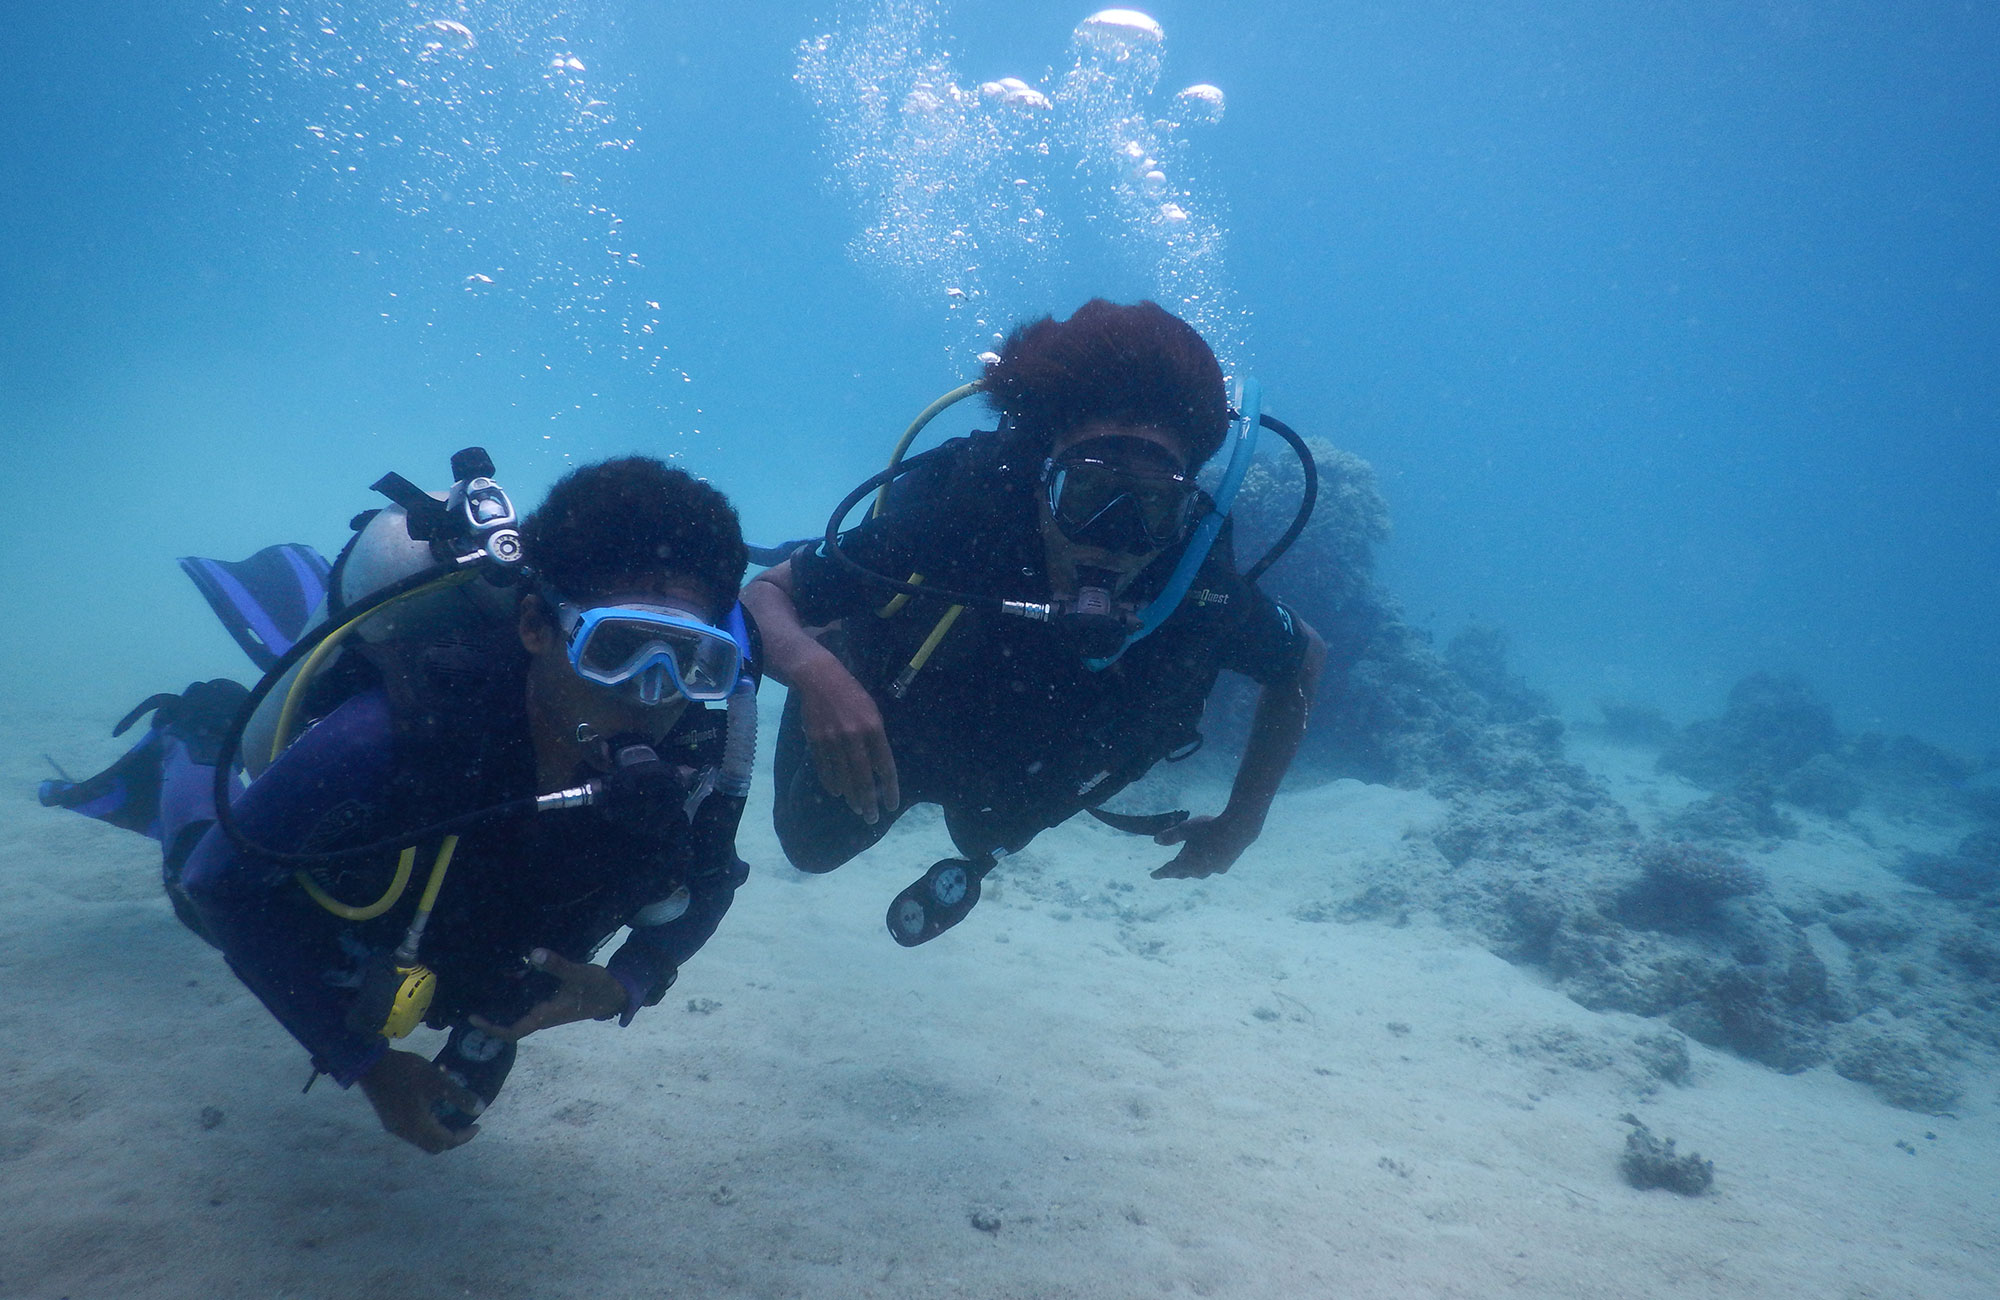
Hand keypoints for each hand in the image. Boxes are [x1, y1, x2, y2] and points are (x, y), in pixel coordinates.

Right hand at [357, 1048, 484, 1152]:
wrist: (371, 1064)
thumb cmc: (406, 1071)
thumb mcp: (437, 1080)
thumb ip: (459, 1096)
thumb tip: (479, 1109)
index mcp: (418, 1126)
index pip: (447, 1141)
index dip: (465, 1135)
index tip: (478, 1124)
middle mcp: (406, 1132)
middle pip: (434, 1145)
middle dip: (453, 1135)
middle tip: (464, 1121)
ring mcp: (395, 1127)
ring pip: (423, 1138)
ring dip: (440, 1127)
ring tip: (450, 1108)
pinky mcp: (390, 1119)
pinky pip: (414, 1129)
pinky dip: (428, 1121)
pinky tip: (432, 1100)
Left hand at [470, 949, 626, 1041]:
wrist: (616, 994)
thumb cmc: (598, 988)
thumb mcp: (579, 974)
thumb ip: (557, 965)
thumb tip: (533, 954)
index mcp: (545, 1016)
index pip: (513, 1031)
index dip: (491, 1028)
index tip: (474, 1018)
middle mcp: (542, 1016)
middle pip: (509, 1021)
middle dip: (491, 1012)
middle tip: (470, 996)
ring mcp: (545, 1009)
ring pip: (517, 1009)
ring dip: (502, 1000)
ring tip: (484, 981)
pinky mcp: (550, 1001)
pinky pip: (527, 999)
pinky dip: (516, 990)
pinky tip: (509, 973)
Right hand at [796, 654, 899, 823]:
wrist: (818, 677)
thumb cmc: (851, 694)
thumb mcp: (872, 711)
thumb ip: (876, 738)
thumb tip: (878, 767)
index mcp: (873, 727)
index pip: (885, 766)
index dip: (889, 788)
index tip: (891, 805)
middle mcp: (854, 736)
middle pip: (863, 778)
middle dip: (869, 802)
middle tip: (872, 818)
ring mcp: (832, 740)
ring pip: (843, 777)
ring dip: (851, 797)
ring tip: (858, 809)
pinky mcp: (815, 741)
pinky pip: (825, 769)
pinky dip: (832, 784)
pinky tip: (838, 793)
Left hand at [1151, 813, 1258, 879]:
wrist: (1238, 830)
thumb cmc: (1209, 828)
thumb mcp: (1186, 829)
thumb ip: (1170, 836)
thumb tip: (1156, 840)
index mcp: (1187, 863)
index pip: (1169, 870)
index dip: (1160, 873)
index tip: (1152, 875)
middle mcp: (1199, 871)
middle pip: (1183, 873)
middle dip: (1175, 871)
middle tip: (1168, 871)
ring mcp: (1213, 870)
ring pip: (1198, 873)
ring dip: (1191, 869)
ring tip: (1187, 864)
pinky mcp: (1224, 867)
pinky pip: (1210, 868)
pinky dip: (1205, 865)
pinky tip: (1207, 859)